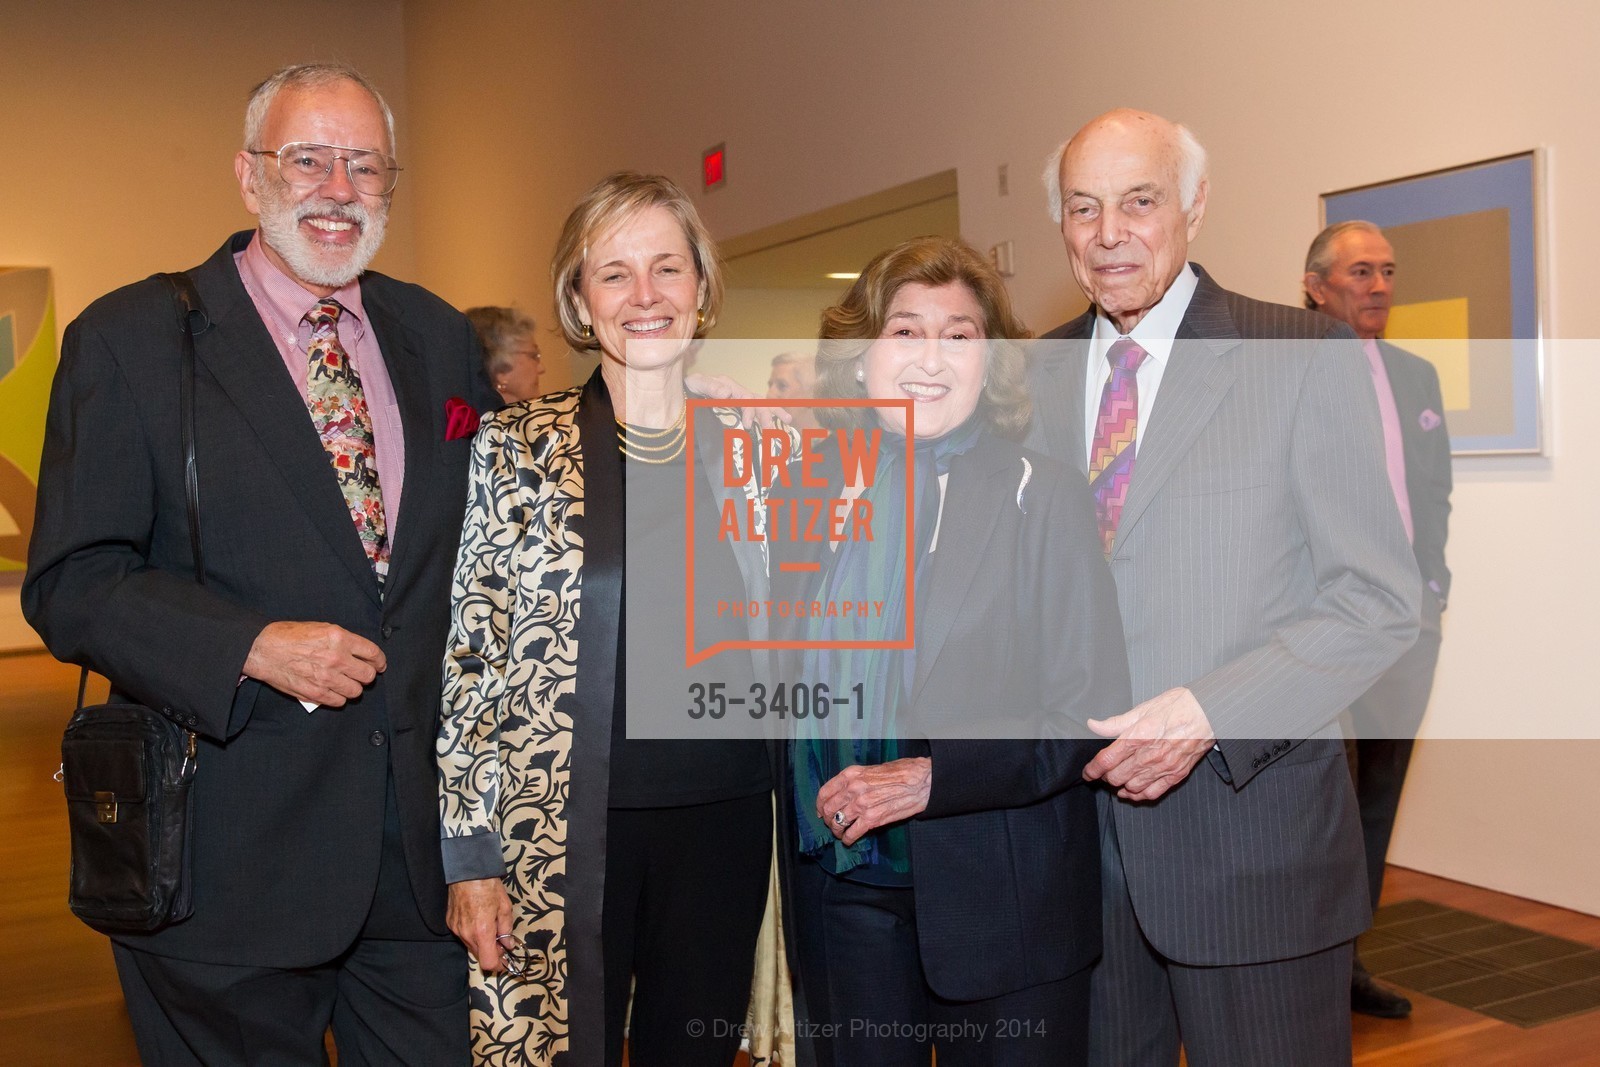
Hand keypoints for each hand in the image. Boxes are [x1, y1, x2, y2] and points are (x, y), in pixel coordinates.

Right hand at [242, 621, 385, 707]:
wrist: (263, 648)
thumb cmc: (290, 636)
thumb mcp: (322, 627)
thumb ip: (343, 640)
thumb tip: (362, 653)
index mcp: (339, 638)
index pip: (373, 654)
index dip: (379, 661)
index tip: (379, 664)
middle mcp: (336, 658)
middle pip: (368, 675)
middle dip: (367, 675)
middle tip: (361, 674)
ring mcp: (326, 677)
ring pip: (356, 691)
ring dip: (353, 687)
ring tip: (345, 682)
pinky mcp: (315, 693)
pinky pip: (339, 701)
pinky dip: (339, 697)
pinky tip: (333, 691)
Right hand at [447, 877, 514, 973]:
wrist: (467, 872)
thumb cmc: (489, 887)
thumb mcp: (504, 907)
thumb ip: (506, 929)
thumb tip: (508, 945)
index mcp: (482, 931)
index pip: (488, 962)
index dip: (498, 966)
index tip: (505, 962)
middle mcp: (467, 934)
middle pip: (479, 956)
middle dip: (491, 953)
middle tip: (501, 943)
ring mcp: (456, 929)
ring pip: (471, 946)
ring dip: (482, 944)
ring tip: (490, 928)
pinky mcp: (450, 923)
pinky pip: (463, 936)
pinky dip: (472, 934)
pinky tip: (478, 921)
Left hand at [685, 373, 790, 429]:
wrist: (686, 391)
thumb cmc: (691, 388)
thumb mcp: (697, 384)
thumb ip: (710, 387)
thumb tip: (727, 394)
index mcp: (730, 386)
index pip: (745, 398)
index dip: (749, 411)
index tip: (748, 425)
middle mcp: (738, 391)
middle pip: (757, 402)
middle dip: (766, 415)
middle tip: (770, 430)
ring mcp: (741, 399)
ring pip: (762, 404)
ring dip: (774, 413)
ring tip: (788, 421)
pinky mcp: (740, 408)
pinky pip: (758, 411)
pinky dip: (770, 416)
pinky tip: (781, 425)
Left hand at [816, 758, 931, 845]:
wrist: (922, 780)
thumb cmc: (900, 772)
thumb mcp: (872, 769)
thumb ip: (855, 781)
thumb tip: (842, 794)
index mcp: (851, 774)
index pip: (825, 792)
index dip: (820, 805)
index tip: (822, 812)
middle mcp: (853, 788)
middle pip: (828, 809)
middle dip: (828, 820)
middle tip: (832, 824)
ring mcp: (862, 804)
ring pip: (838, 822)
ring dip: (837, 831)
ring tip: (841, 833)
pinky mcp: (873, 819)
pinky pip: (852, 833)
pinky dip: (848, 839)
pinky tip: (849, 839)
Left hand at [1083, 687, 1214, 801]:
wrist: (1210, 712)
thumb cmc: (1179, 706)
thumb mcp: (1144, 708)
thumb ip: (1116, 723)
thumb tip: (1093, 725)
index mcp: (1139, 736)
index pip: (1106, 760)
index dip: (1092, 769)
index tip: (1087, 772)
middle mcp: (1150, 755)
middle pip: (1116, 777)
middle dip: (1105, 776)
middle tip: (1104, 771)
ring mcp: (1164, 767)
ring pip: (1131, 788)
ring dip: (1120, 786)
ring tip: (1116, 779)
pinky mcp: (1176, 775)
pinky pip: (1152, 793)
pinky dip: (1138, 795)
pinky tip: (1132, 790)